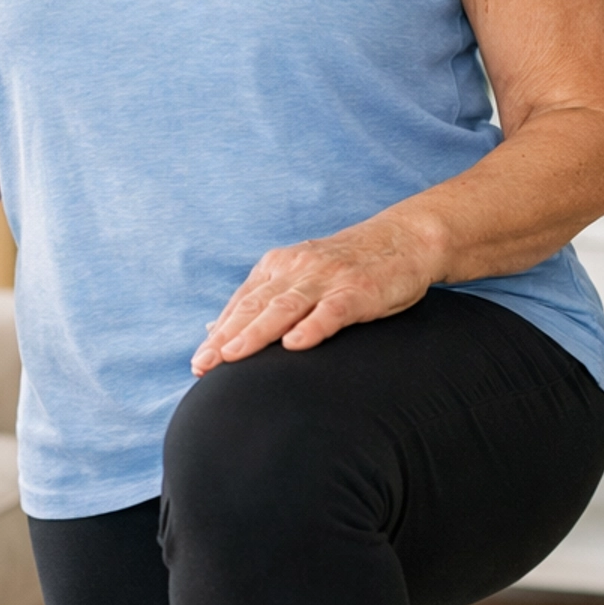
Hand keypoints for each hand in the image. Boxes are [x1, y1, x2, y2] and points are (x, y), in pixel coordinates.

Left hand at [191, 211, 438, 374]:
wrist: (405, 240)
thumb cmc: (349, 266)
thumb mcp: (299, 275)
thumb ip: (260, 301)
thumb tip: (213, 330)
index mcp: (279, 266)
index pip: (242, 303)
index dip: (219, 333)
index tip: (199, 362)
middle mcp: (298, 269)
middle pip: (256, 306)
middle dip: (227, 337)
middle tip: (203, 365)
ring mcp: (328, 279)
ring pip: (285, 308)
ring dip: (256, 333)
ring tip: (233, 356)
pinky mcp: (358, 291)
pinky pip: (331, 311)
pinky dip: (312, 327)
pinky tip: (295, 344)